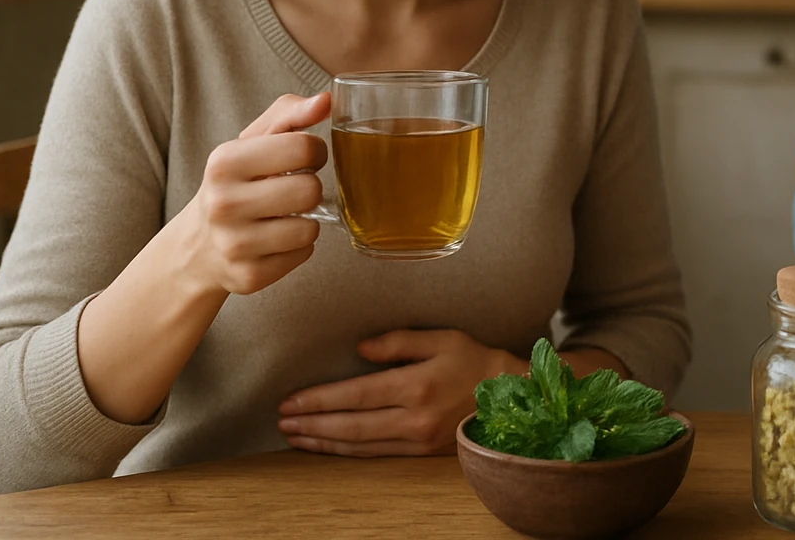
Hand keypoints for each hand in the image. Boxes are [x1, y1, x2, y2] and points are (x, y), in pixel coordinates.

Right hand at [175, 92, 329, 296]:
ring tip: (281, 216)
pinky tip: (274, 242)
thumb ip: (290, 114)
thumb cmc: (237, 182)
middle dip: (310, 188)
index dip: (314, 151)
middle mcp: (222, 204)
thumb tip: (325, 100)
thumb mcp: (254, 142)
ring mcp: (233, 245)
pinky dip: (298, 247)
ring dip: (305, 221)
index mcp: (224, 162)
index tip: (303, 158)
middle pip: (310, 191)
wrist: (196, 247)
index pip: (304, 147)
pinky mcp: (247, 277)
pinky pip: (304, 255)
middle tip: (291, 189)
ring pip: (310, 228)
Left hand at [278, 329, 521, 456]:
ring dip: (323, 442)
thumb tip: (360, 349)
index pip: (356, 394)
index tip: (291, 401)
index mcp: (418, 385)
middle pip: (351, 425)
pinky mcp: (422, 454)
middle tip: (282, 421)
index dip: (320, 399)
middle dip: (312, 424)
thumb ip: (399, 341)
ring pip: (360, 446)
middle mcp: (415, 418)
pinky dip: (346, 452)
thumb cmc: (475, 361)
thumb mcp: (442, 338)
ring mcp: (418, 440)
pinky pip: (376, 455)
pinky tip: (328, 447)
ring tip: (295, 436)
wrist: (511, 398)